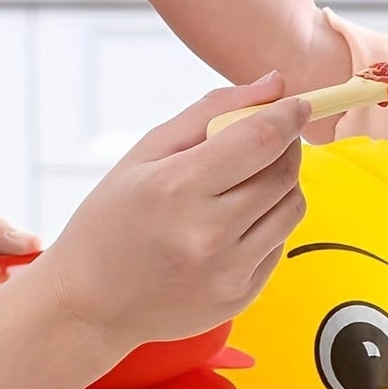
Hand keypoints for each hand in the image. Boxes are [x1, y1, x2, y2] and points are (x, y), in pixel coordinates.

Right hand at [32, 71, 308, 363]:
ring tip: (246, 182)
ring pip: (292, 208)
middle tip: (267, 140)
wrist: (89, 303)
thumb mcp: (145, 153)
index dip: (289, 115)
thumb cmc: (111, 220)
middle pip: (283, 173)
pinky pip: (279, 243)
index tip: (298, 104)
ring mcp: (227, 272)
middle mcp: (207, 233)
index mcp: (177, 188)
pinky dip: (268, 223)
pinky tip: (233, 223)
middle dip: (287, 147)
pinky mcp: (240, 296)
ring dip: (282, 185)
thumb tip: (275, 84)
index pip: (261, 139)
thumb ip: (211, 112)